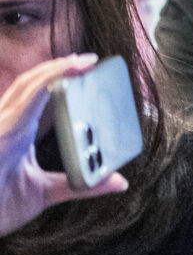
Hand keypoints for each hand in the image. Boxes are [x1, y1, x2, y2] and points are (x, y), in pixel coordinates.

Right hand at [0, 54, 127, 236]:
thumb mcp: (46, 194)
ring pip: (27, 86)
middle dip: (60, 69)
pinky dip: (46, 84)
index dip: (57, 81)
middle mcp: (7, 125)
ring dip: (55, 70)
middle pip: (32, 86)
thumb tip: (119, 181)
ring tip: (84, 62)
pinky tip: (65, 76)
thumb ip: (81, 185)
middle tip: (91, 61)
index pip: (36, 99)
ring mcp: (2, 126)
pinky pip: (24, 100)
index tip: (85, 71)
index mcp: (16, 134)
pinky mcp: (2, 132)